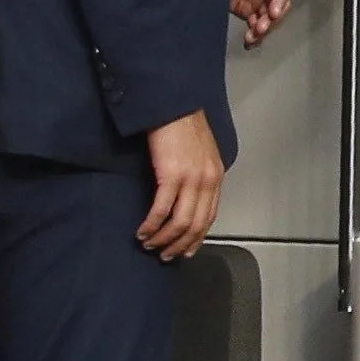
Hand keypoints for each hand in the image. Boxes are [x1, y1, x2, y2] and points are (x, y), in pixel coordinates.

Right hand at [140, 110, 223, 258]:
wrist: (173, 105)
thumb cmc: (183, 125)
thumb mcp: (201, 152)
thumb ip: (200, 175)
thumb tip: (189, 197)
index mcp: (216, 176)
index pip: (209, 217)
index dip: (197, 237)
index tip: (186, 250)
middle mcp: (208, 180)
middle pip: (196, 224)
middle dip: (180, 244)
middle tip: (165, 255)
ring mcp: (191, 179)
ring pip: (180, 222)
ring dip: (163, 239)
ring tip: (150, 245)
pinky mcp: (171, 175)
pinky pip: (162, 210)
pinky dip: (152, 225)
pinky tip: (142, 231)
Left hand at [229, 0, 293, 45]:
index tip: (273, 14)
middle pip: (278, 4)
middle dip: (271, 19)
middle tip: (260, 29)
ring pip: (268, 17)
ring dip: (262, 29)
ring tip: (251, 38)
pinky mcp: (246, 8)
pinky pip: (255, 23)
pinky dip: (254, 34)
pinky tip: (249, 42)